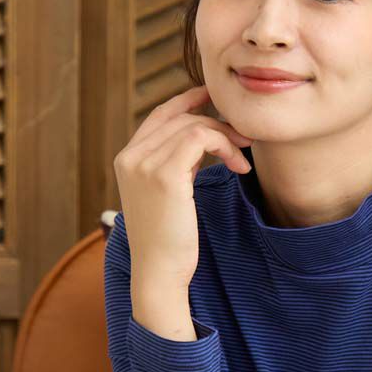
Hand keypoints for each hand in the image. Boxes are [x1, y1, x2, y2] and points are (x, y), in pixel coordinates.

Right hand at [113, 83, 252, 286]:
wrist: (159, 272)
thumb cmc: (168, 241)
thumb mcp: (168, 195)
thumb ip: (177, 164)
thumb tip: (202, 141)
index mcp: (127, 159)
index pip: (159, 115)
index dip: (186, 101)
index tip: (213, 98)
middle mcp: (130, 156)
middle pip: (178, 117)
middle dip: (216, 122)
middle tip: (243, 138)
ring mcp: (144, 163)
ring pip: (192, 125)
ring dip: (225, 136)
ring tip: (243, 157)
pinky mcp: (164, 174)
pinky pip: (201, 137)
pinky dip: (225, 146)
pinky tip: (238, 166)